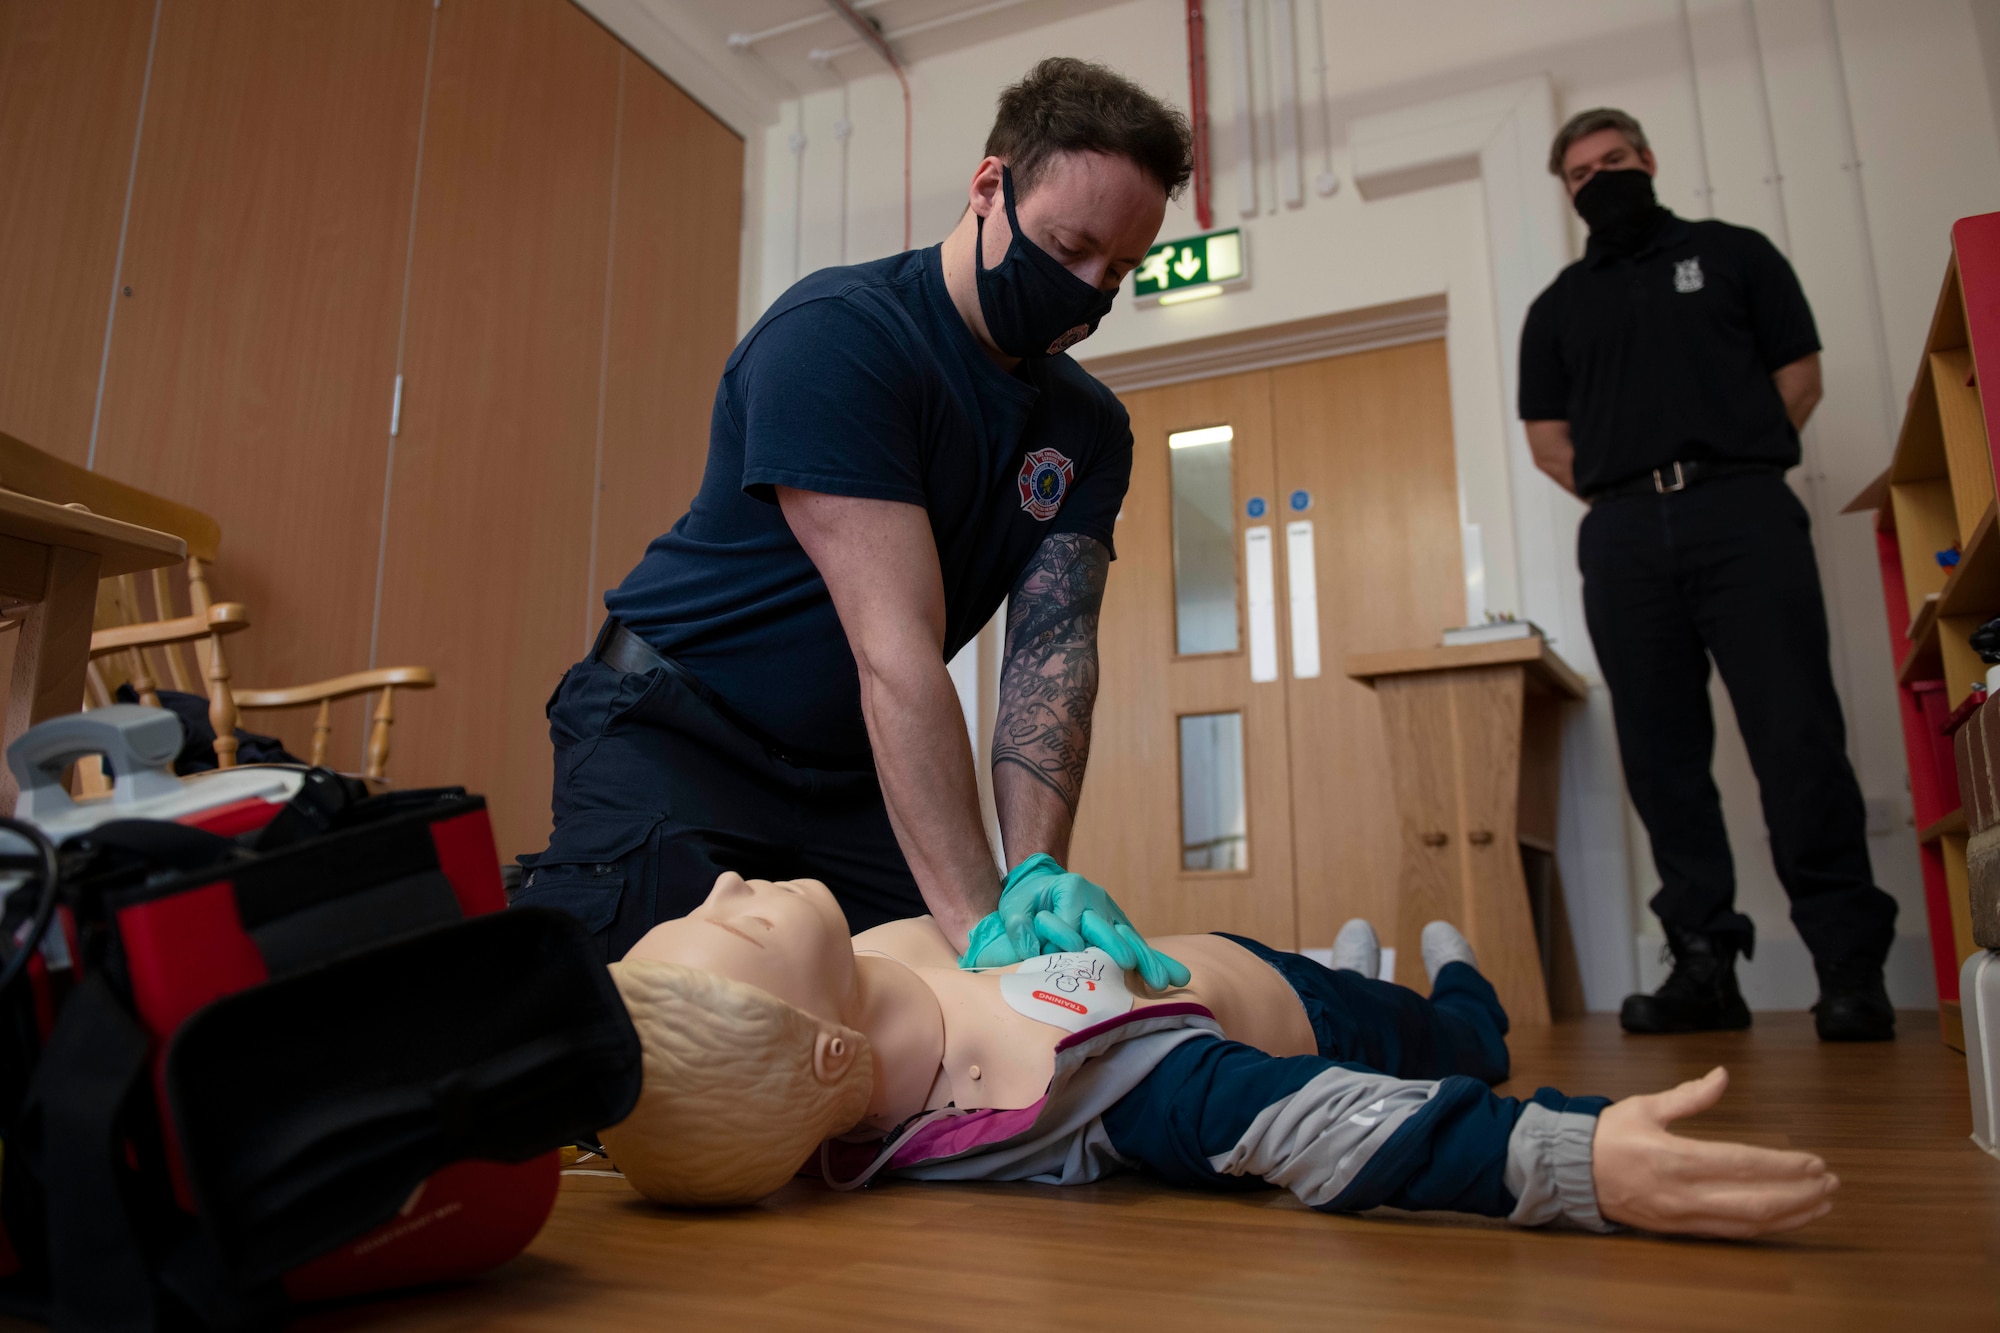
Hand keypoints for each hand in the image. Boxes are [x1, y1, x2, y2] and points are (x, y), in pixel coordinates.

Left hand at [958, 854, 1190, 989]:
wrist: (1041, 883)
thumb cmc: (1026, 898)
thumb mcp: (1013, 907)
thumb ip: (1019, 926)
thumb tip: (1032, 948)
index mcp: (1071, 890)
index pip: (1072, 922)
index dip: (1067, 939)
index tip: (1065, 952)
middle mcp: (1096, 901)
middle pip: (1110, 930)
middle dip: (1121, 949)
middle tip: (1134, 966)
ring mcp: (1110, 913)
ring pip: (1130, 939)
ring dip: (1148, 959)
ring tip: (1165, 980)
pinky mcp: (1118, 925)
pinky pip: (1136, 943)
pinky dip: (1153, 959)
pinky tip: (1175, 975)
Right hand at [1591, 1067, 1837, 1237]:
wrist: (1571, 1172)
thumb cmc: (1608, 1135)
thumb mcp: (1646, 1106)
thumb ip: (1690, 1096)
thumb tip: (1723, 1076)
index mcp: (1675, 1158)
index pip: (1743, 1164)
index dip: (1784, 1166)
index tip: (1815, 1162)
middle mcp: (1683, 1193)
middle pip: (1755, 1201)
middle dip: (1800, 1195)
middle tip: (1831, 1184)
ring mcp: (1682, 1216)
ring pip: (1748, 1223)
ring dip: (1790, 1216)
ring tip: (1820, 1205)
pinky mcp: (1680, 1230)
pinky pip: (1731, 1233)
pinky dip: (1764, 1228)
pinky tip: (1785, 1219)